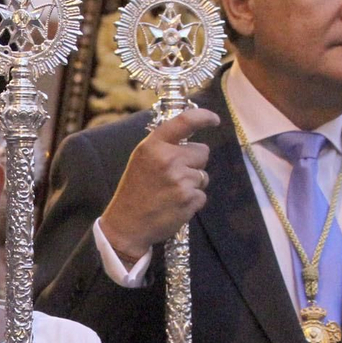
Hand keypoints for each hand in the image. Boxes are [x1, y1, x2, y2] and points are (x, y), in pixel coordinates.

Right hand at [98, 106, 221, 264]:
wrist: (126, 225)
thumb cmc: (134, 191)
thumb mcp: (141, 160)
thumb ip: (163, 146)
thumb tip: (189, 138)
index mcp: (154, 146)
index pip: (185, 121)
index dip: (204, 117)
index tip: (214, 120)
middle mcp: (168, 159)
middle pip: (203, 152)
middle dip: (194, 163)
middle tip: (174, 176)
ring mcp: (180, 180)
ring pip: (203, 175)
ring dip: (192, 184)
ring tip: (171, 193)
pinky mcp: (189, 199)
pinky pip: (202, 195)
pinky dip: (192, 201)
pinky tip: (174, 205)